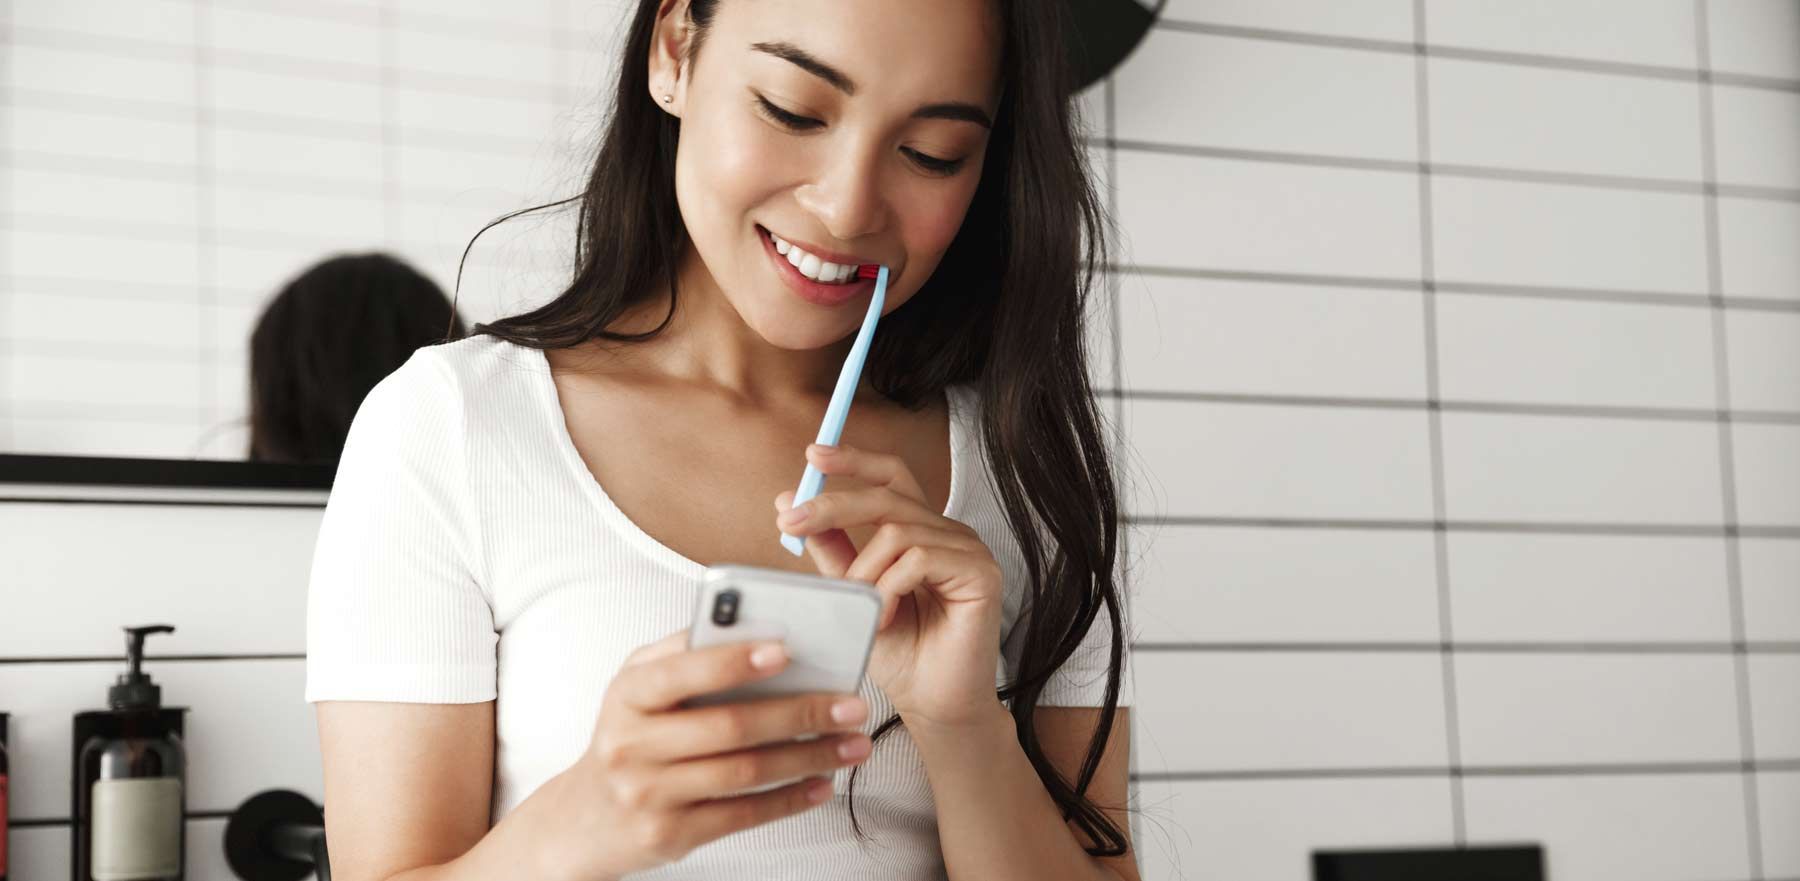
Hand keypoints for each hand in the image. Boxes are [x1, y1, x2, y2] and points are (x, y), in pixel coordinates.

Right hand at [548, 631, 871, 879]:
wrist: (583, 819)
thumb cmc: (628, 735)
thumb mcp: (635, 685)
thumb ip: (683, 651)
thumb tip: (753, 625)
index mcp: (627, 695)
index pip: (682, 671)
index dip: (734, 661)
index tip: (786, 650)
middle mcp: (632, 745)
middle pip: (729, 726)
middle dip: (800, 713)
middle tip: (851, 704)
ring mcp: (650, 795)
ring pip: (745, 772)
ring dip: (809, 757)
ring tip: (852, 744)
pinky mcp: (671, 835)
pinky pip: (742, 815)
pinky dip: (789, 799)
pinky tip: (822, 783)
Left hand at [775, 443, 1004, 729]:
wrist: (935, 706)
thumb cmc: (901, 655)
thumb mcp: (853, 595)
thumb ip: (830, 550)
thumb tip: (790, 501)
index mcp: (921, 530)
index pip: (891, 476)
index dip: (854, 460)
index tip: (813, 455)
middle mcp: (948, 532)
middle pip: (886, 495)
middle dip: (832, 504)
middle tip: (789, 522)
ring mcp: (969, 550)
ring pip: (898, 531)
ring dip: (863, 572)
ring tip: (861, 611)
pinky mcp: (982, 574)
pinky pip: (919, 559)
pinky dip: (889, 589)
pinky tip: (885, 620)